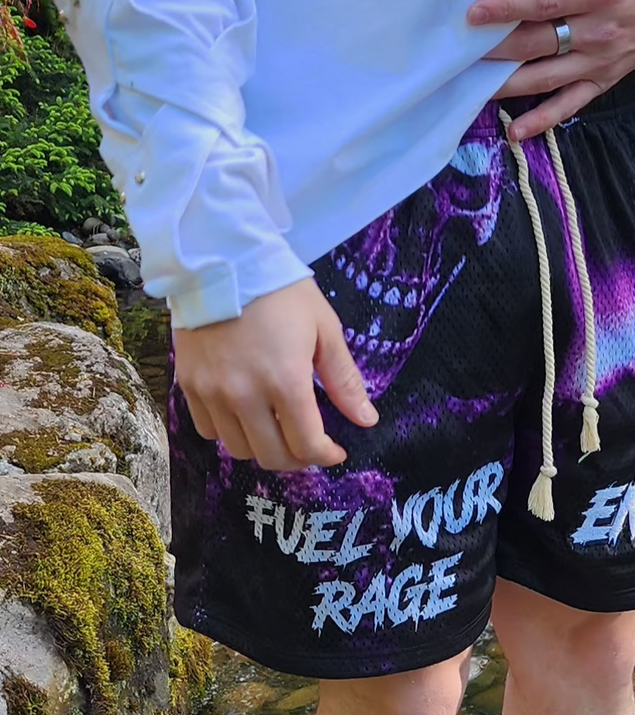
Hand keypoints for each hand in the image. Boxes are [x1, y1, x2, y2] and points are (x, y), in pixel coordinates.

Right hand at [173, 277, 377, 472]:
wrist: (219, 257)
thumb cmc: (279, 290)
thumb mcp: (324, 329)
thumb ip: (344, 380)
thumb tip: (366, 420)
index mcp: (285, 382)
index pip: (307, 446)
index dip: (326, 456)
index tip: (334, 450)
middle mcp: (245, 395)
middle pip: (272, 457)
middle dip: (298, 458)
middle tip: (308, 443)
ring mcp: (212, 392)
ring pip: (238, 449)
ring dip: (262, 447)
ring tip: (276, 429)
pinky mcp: (188, 383)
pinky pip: (207, 429)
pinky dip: (228, 431)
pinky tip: (244, 415)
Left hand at [467, 0, 634, 140]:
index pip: (542, 3)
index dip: (506, 10)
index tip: (474, 15)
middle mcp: (597, 31)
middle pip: (537, 43)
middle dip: (497, 48)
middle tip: (464, 51)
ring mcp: (600, 60)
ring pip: (546, 77)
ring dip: (509, 84)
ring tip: (476, 86)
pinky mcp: (605, 80)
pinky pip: (570, 104)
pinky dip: (543, 120)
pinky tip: (516, 130)